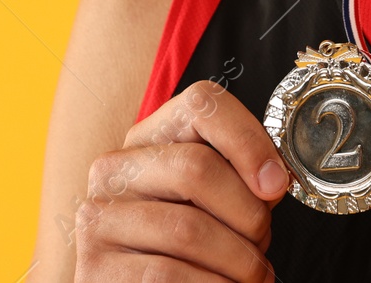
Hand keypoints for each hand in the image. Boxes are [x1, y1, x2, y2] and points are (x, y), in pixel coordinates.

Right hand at [74, 79, 288, 281]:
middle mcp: (114, 170)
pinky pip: (169, 275)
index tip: (276, 185)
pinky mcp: (94, 269)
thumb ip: (238, 180)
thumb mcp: (209, 203)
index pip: (200, 104)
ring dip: (239, 261)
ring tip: (251, 275)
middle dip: (249, 214)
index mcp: (147, 140)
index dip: (247, 139)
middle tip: (262, 244)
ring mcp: (98, 219)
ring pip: (188, 229)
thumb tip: (273, 179)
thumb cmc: (184, 252)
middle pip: (197, 167)